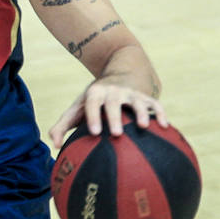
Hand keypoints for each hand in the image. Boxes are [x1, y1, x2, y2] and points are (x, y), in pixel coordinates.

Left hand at [49, 80, 167, 147]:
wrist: (119, 73)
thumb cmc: (93, 101)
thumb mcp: (77, 108)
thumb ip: (63, 125)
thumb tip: (54, 145)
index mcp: (95, 93)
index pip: (92, 103)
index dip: (93, 116)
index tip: (95, 133)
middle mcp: (113, 91)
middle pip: (114, 103)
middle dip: (115, 117)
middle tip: (116, 134)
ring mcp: (131, 94)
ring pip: (137, 102)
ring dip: (141, 113)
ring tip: (144, 127)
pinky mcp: (146, 98)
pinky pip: (155, 104)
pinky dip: (160, 113)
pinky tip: (165, 126)